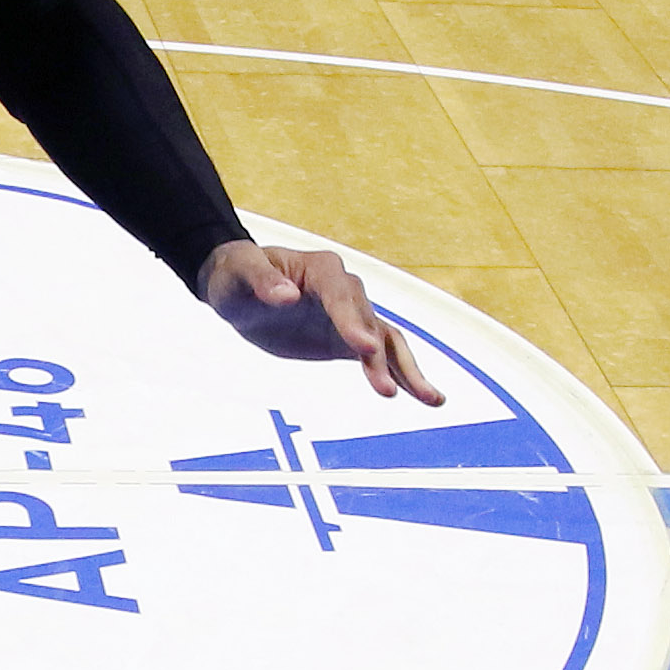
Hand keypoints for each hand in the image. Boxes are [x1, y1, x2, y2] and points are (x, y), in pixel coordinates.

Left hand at [196, 240, 436, 400]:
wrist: (238, 288)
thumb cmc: (237, 274)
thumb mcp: (241, 273)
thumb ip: (262, 281)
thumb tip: (286, 294)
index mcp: (322, 270)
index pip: (341, 295)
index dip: (352, 321)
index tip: (363, 348)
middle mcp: (345, 290)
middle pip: (369, 322)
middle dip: (380, 356)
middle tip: (388, 389)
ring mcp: (350, 315)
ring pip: (386, 341)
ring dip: (407, 370)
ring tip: (432, 399)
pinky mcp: (346, 339)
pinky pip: (379, 356)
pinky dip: (399, 375)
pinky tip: (422, 397)